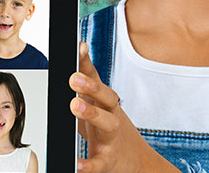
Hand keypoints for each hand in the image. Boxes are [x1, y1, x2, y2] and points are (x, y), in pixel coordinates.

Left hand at [70, 42, 175, 171]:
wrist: (135, 160)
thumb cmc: (110, 128)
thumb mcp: (98, 104)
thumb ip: (86, 84)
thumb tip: (75, 55)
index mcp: (106, 103)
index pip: (97, 79)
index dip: (88, 64)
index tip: (79, 48)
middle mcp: (111, 116)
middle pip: (106, 98)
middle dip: (92, 86)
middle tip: (73, 78)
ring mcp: (111, 138)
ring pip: (107, 124)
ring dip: (92, 114)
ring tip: (74, 105)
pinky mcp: (107, 160)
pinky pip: (98, 162)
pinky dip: (88, 164)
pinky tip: (76, 164)